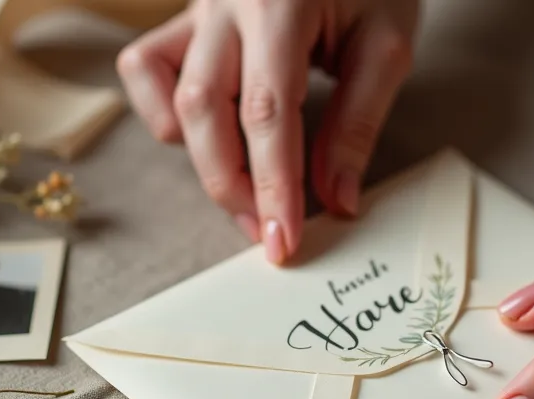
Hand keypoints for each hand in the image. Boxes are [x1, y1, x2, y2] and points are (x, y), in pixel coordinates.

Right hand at [117, 0, 419, 264]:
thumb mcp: (388, 44)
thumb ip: (357, 123)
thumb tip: (336, 200)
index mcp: (280, 3)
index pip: (267, 112)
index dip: (274, 186)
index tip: (283, 240)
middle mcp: (226, 3)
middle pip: (204, 112)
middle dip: (233, 186)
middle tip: (268, 232)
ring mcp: (197, 8)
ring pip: (168, 95)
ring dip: (202, 158)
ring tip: (247, 193)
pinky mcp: (185, 18)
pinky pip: (146, 70)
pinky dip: (165, 113)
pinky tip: (208, 135)